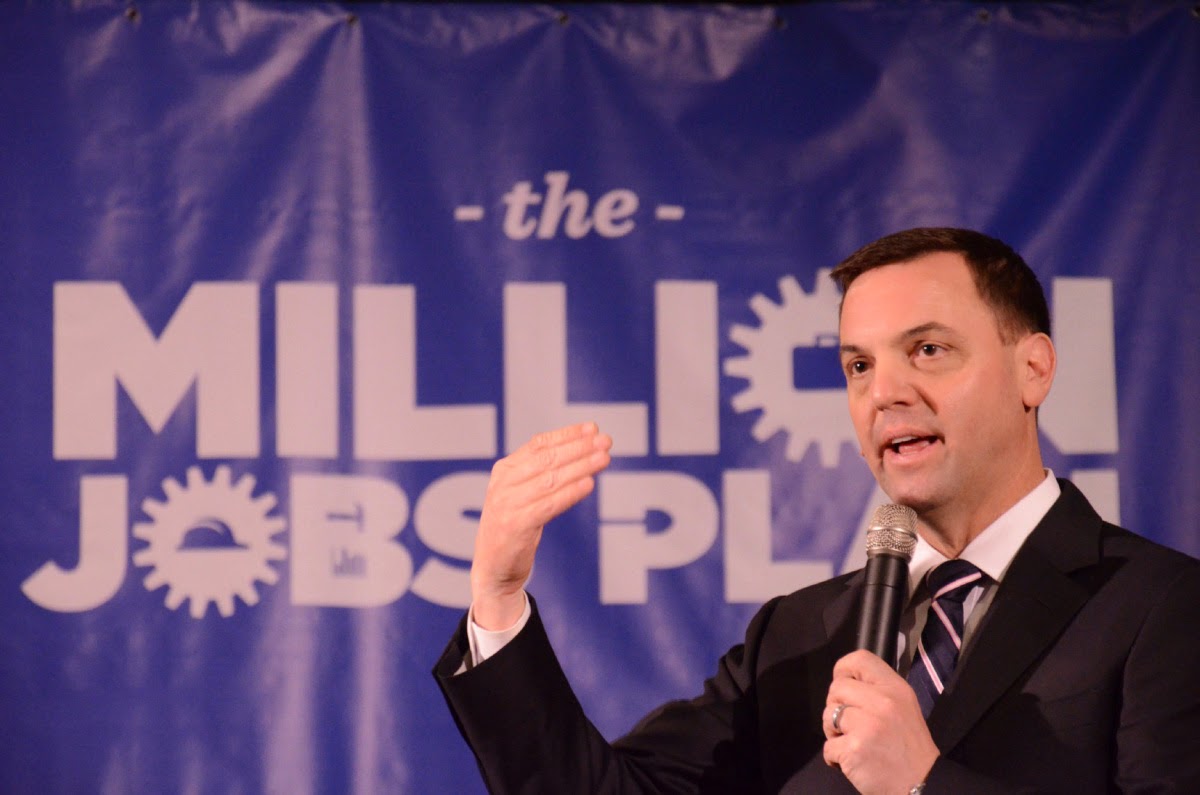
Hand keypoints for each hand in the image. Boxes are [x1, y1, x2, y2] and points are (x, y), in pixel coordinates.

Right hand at [470, 422, 611, 629]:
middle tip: (605, 441)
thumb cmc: (513, 528)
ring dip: (581, 467)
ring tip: (604, 458)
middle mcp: (503, 484)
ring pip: (551, 479)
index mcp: (504, 471)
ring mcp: (507, 504)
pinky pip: (549, 505)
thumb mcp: (521, 495)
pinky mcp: (516, 526)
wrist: (493, 570)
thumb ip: (542, 474)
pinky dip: (570, 493)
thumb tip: (583, 450)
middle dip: (579, 448)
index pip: (538, 445)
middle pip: (547, 459)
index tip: (592, 428)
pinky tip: (589, 484)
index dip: (566, 435)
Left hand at [823, 650, 938, 794]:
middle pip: (836, 688)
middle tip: (851, 724)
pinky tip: (852, 761)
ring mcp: (867, 725)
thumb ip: (878, 691)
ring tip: (852, 742)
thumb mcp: (904, 707)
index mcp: (895, 689)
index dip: (844, 670)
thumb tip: (847, 681)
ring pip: (828, 715)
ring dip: (833, 732)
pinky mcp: (854, 749)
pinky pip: (828, 747)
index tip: (844, 685)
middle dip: (837, 706)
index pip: (860, 659)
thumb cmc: (909, 748)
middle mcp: (882, 702)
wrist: (921, 786)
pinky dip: (835, 757)